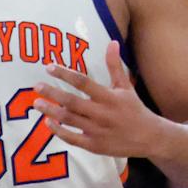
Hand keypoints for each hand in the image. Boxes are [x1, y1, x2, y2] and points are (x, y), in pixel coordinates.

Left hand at [34, 40, 166, 158]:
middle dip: (52, 93)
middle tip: (36, 86)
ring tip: (36, 103)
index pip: (83, 82)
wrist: (150, 138)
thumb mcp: (126, 87)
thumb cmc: (134, 109)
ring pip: (68, 120)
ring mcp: (97, 130)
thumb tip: (112, 42)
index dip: (65, 74)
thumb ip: (115, 66)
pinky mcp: (94, 145)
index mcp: (110, 97)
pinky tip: (48, 122)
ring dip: (50, 111)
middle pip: (72, 102)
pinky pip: (71, 138)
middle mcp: (102, 113)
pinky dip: (58, 130)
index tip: (49, 67)